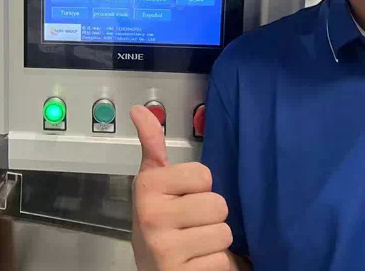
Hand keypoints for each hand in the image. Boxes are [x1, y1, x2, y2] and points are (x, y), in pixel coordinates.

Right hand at [130, 106, 233, 270]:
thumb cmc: (157, 224)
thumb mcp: (152, 184)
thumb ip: (152, 146)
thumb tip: (139, 109)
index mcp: (147, 187)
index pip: (203, 174)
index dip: (199, 189)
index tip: (182, 198)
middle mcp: (152, 216)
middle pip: (217, 204)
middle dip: (210, 218)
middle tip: (191, 226)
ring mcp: (165, 248)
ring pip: (224, 233)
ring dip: (215, 243)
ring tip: (195, 246)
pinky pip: (224, 262)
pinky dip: (217, 266)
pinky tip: (198, 264)